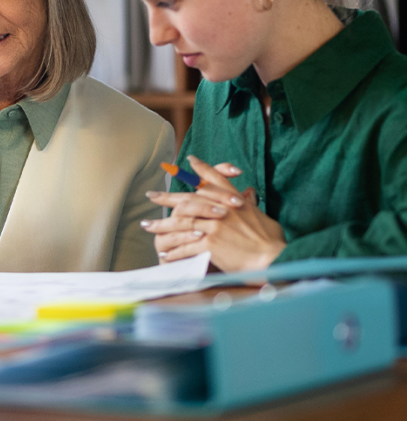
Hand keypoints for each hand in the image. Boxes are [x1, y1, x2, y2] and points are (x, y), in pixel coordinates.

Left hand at [142, 156, 285, 272]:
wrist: (273, 259)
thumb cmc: (271, 240)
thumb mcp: (261, 216)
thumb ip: (251, 204)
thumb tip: (248, 192)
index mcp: (234, 201)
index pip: (215, 179)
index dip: (201, 169)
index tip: (188, 161)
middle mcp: (221, 210)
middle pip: (188, 200)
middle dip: (166, 198)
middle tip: (151, 195)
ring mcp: (215, 226)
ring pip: (181, 223)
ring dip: (162, 226)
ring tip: (147, 226)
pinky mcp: (211, 243)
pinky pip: (186, 246)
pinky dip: (174, 251)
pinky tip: (163, 253)